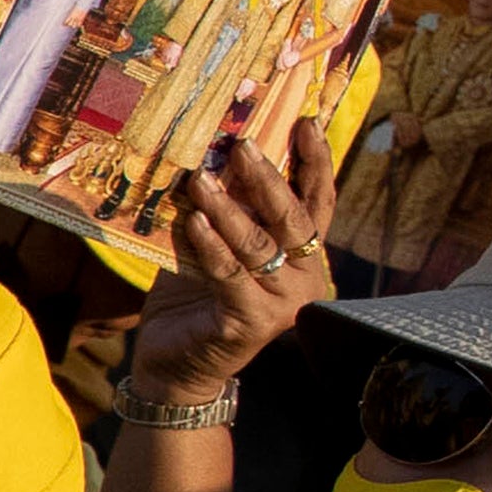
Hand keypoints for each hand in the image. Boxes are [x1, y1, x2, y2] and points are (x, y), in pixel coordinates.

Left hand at [119, 127, 336, 414]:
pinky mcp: (250, 322)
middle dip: (270, 177)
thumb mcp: (210, 246)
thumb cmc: (192, 301)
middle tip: (244, 144)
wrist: (174, 369)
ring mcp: (281, 303)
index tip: (307, 122)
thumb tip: (211, 155)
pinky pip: (230, 274)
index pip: (317, 201)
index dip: (315, 162)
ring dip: (231, 208)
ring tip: (204, 178)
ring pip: (261, 244)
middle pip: (294, 217)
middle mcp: (303, 278)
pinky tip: (195, 220)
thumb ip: (223, 210)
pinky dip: (211, 245)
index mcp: (303, 256)